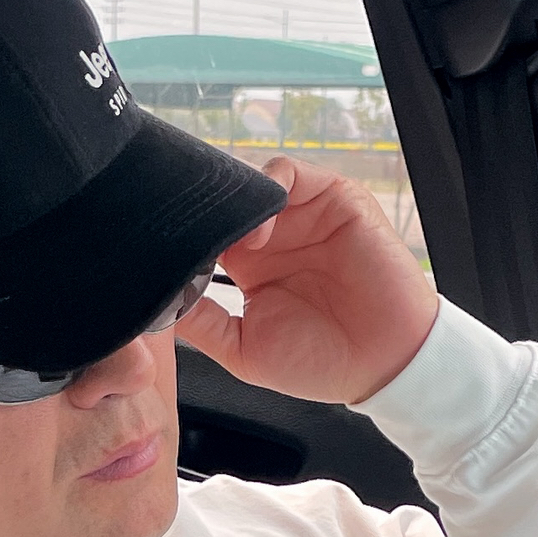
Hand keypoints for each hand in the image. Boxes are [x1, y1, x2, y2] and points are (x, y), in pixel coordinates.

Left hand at [176, 154, 438, 405]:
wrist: (384, 362)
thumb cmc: (321, 362)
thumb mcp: (245, 351)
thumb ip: (203, 323)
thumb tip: (157, 303)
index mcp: (247, 267)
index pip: (203, 234)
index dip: (180, 235)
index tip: (153, 247)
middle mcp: (271, 236)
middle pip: (222, 202)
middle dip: (199, 210)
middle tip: (175, 228)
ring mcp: (300, 215)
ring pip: (248, 185)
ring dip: (230, 203)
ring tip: (224, 240)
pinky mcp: (330, 198)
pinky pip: (288, 173)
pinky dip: (266, 188)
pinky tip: (259, 231)